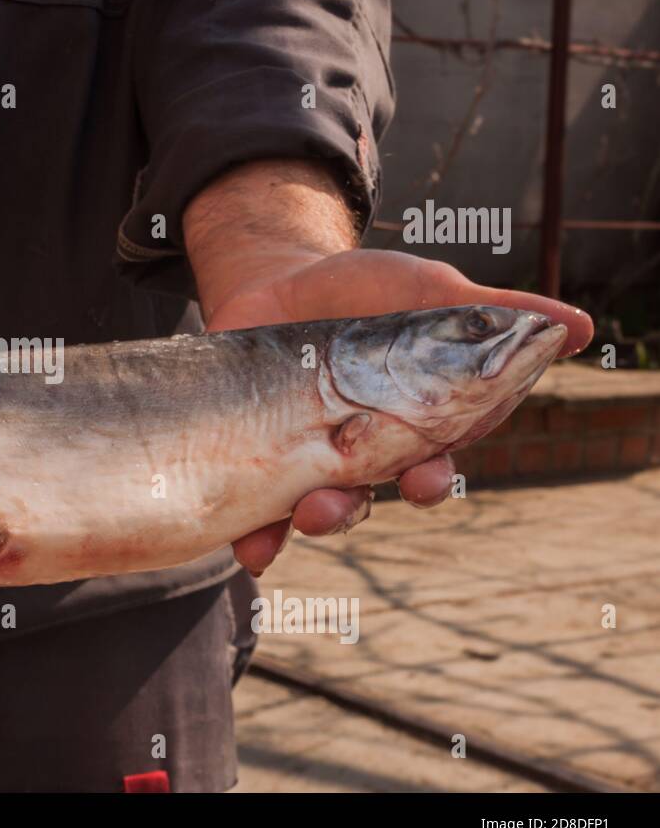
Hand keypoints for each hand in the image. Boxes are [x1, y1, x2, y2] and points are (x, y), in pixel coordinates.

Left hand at [207, 248, 592, 575]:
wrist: (279, 277)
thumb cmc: (366, 289)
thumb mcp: (427, 289)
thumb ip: (489, 314)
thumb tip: (578, 328)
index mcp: (412, 426)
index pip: (431, 466)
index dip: (430, 479)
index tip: (425, 479)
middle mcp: (361, 453)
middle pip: (364, 498)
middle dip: (349, 509)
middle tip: (327, 505)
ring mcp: (306, 457)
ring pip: (312, 509)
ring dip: (305, 522)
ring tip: (293, 516)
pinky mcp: (256, 452)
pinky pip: (256, 506)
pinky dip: (253, 534)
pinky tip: (249, 550)